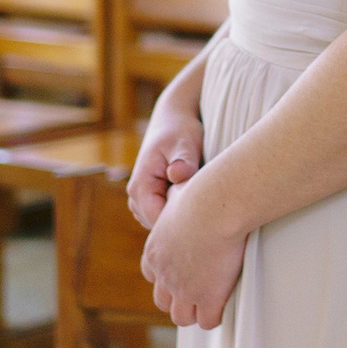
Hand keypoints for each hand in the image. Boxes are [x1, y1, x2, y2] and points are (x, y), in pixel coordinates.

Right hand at [127, 102, 204, 228]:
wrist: (173, 119)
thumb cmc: (180, 129)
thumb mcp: (185, 142)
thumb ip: (183, 160)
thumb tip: (177, 174)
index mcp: (140, 187)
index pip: (159, 223)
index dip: (184, 224)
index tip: (208, 216)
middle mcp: (135, 198)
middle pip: (161, 228)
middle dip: (184, 224)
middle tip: (211, 210)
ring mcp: (141, 202)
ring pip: (163, 224)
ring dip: (182, 218)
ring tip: (204, 201)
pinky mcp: (151, 201)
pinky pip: (166, 217)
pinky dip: (181, 212)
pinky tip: (197, 200)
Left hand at [141, 165, 246, 328]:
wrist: (216, 207)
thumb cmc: (202, 193)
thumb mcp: (179, 194)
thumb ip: (176, 199)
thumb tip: (179, 180)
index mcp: (155, 251)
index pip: (152, 275)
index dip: (168, 275)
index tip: (184, 270)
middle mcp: (164, 275)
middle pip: (163, 301)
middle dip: (179, 299)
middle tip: (199, 291)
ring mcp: (184, 290)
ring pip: (182, 317)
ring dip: (196, 312)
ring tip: (212, 303)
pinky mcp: (208, 298)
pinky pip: (208, 321)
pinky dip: (216, 316)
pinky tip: (226, 305)